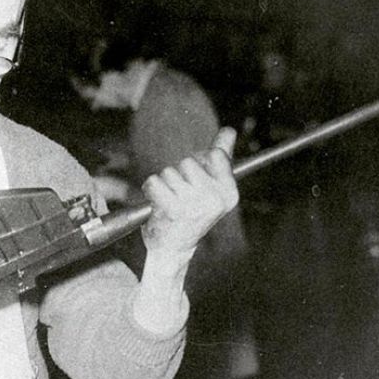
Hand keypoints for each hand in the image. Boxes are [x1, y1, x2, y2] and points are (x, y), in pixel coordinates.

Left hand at [141, 127, 238, 254]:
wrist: (173, 248)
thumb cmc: (192, 213)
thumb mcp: (211, 187)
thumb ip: (220, 157)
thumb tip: (229, 130)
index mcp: (228, 192)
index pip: (214, 154)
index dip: (199, 162)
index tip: (195, 180)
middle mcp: (215, 199)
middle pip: (187, 162)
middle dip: (178, 174)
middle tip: (180, 195)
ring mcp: (194, 205)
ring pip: (168, 171)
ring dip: (164, 184)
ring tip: (169, 201)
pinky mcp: (172, 210)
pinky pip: (153, 181)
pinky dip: (150, 189)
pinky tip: (157, 204)